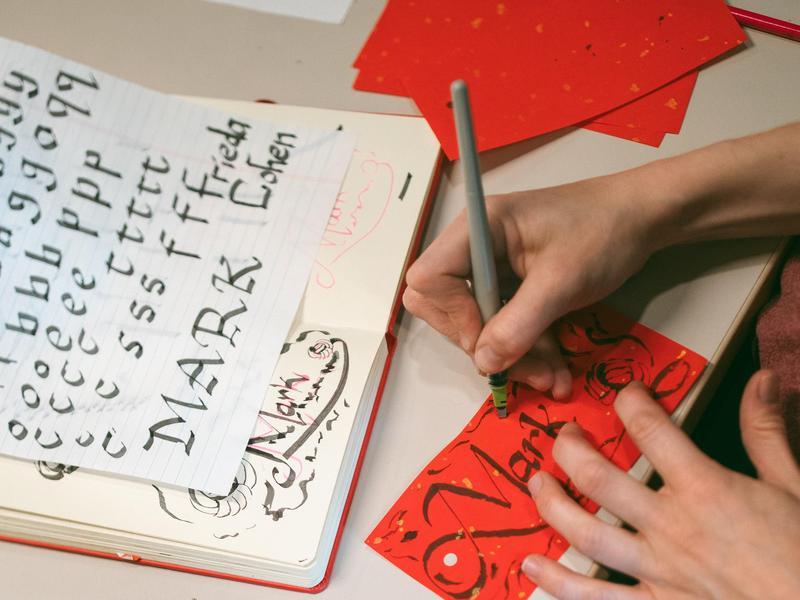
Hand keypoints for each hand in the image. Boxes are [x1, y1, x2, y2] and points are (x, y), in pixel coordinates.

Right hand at [404, 172, 658, 398]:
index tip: (489, 337)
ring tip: (551, 379)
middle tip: (521, 368)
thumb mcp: (561, 281)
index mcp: (477, 229)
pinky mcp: (511, 287)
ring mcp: (492, 269)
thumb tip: (483, 363)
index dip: (451, 314)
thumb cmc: (602, 233)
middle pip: (444, 308)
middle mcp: (475, 248)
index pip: (429, 278)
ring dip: (510, 356)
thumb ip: (519, 324)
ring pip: (476, 325)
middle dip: (481, 344)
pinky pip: (502, 326)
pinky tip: (554, 369)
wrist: (642, 219)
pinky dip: (525, 350)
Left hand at [523, 371, 799, 598]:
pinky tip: (531, 565)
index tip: (627, 395)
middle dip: (571, 449)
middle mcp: (670, 526)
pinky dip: (559, 582)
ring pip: (585, 533)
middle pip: (598, 477)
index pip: (650, 429)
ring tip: (536, 483)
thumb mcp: (794, 486)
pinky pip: (596, 596)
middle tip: (565, 436)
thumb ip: (767, 432)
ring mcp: (657, 570)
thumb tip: (762, 378)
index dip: (631, 402)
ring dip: (552, 504)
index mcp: (704, 489)